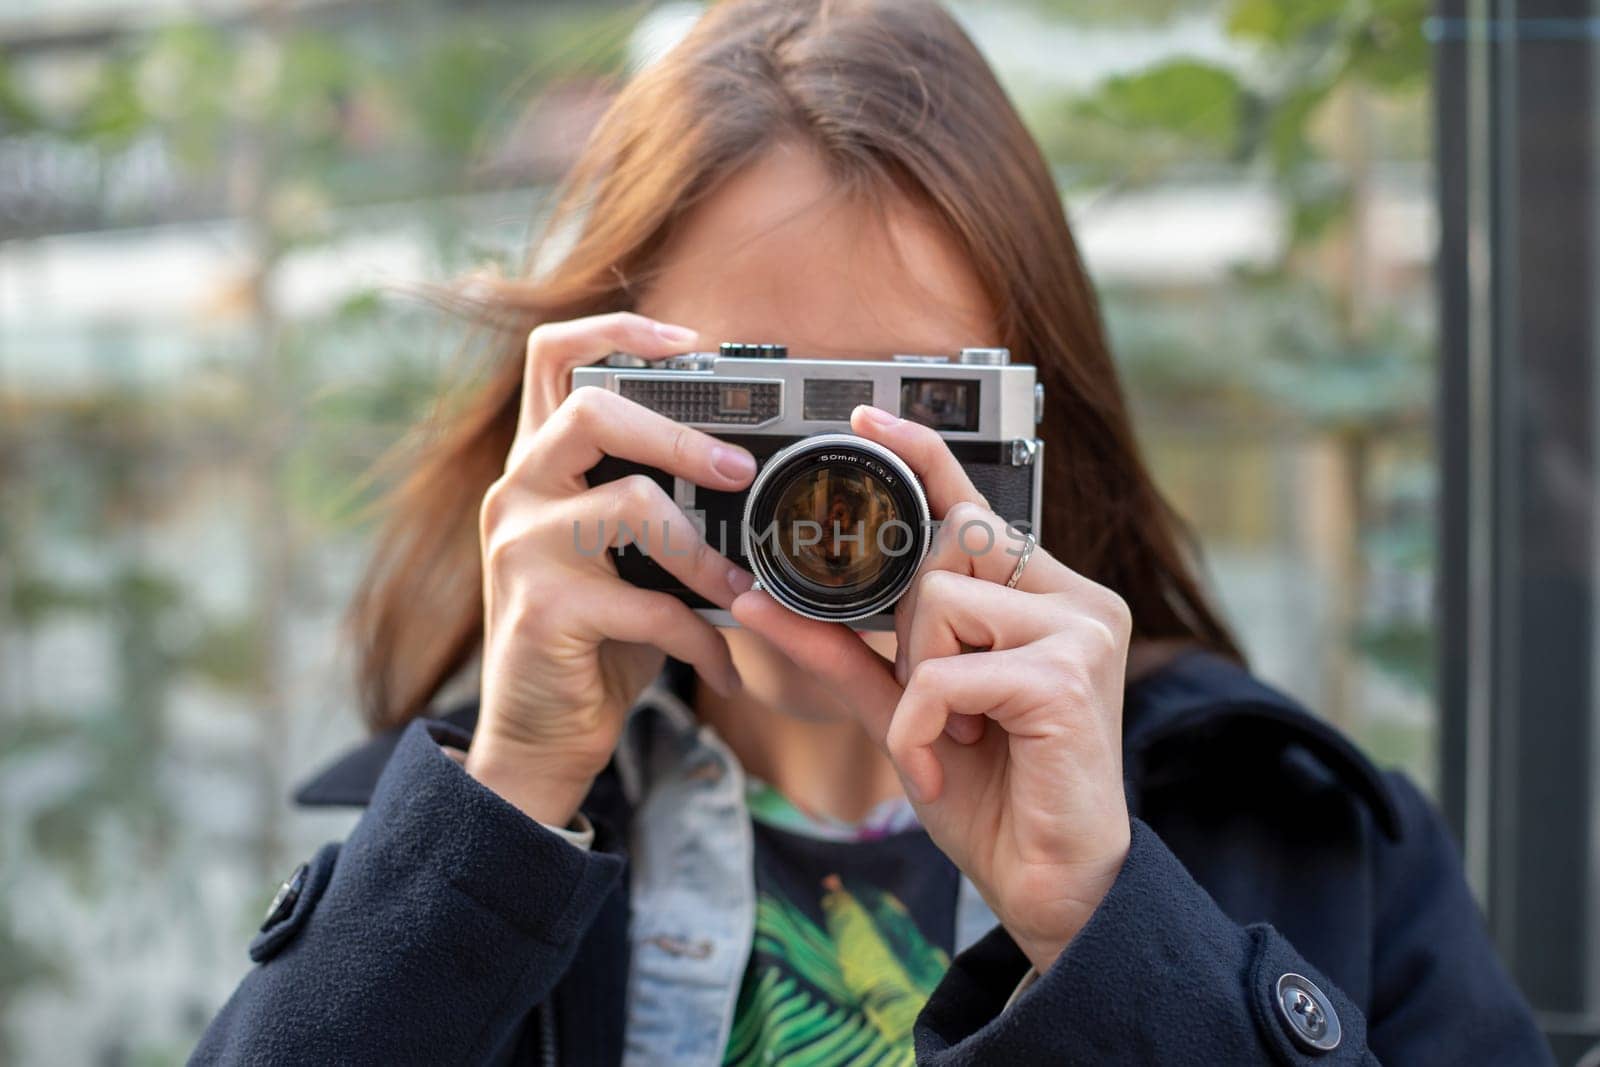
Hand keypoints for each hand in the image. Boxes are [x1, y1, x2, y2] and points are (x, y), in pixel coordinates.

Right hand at [465, 313, 756, 824]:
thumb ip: (654, 505)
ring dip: (706, 556)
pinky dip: (703, 640)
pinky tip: (725, 668)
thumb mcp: (619, 558)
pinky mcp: (542, 611)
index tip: (689, 341)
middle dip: (681, 437)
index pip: (552, 356)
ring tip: (744, 593)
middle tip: (740, 471)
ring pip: (631, 507)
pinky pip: (651, 606)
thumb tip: (749, 472)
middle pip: (592, 413)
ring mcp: (521, 550)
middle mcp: (516, 493)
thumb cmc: (592, 639)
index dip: (619, 330)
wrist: (536, 738)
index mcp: (538, 467)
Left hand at [732, 404, 1132, 972]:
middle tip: (939, 709)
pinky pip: (943, 674)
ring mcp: (1081, 631)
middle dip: (912, 634)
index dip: (924, 458)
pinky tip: (948, 767)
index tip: (869, 418)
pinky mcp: (1068, 676)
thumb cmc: (988, 797)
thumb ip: (844, 652)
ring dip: (916, 688)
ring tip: (951, 741)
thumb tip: (764, 598)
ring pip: (939, 605)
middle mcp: (1076, 599)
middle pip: (947, 552)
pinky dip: (921, 729)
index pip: (979, 508)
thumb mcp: (900, 712)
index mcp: (1044, 598)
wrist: (1047, 885)